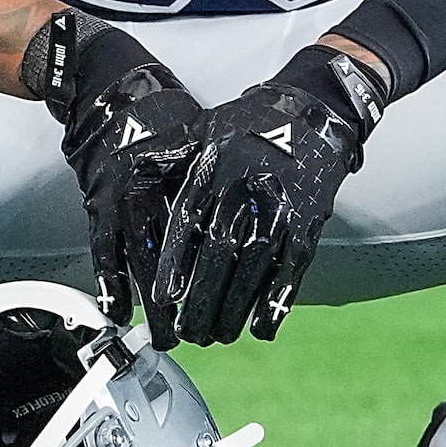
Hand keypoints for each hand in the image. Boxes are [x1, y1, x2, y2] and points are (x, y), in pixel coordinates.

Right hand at [21, 12, 207, 330]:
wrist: (113, 90)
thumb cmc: (166, 115)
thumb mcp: (204, 141)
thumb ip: (221, 179)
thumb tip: (259, 212)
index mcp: (181, 177)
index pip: (197, 236)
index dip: (209, 273)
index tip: (224, 301)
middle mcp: (148, 193)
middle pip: (168, 258)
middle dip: (182, 302)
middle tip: (198, 334)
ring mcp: (118, 201)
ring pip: (136, 263)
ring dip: (148, 303)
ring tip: (163, 336)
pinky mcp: (97, 207)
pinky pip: (102, 251)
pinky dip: (109, 282)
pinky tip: (115, 310)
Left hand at [154, 46, 376, 345]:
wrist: (313, 111)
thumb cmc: (249, 123)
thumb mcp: (202, 128)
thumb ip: (170, 157)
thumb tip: (133, 176)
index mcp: (214, 169)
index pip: (187, 222)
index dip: (176, 263)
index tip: (164, 296)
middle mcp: (244, 190)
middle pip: (219, 256)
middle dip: (202, 300)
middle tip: (189, 331)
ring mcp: (278, 208)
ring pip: (252, 269)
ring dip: (234, 309)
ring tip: (218, 335)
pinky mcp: (307, 223)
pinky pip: (290, 269)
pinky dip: (276, 301)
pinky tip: (262, 327)